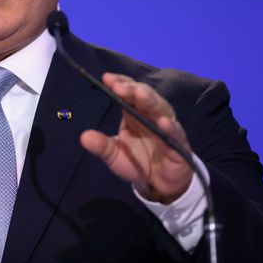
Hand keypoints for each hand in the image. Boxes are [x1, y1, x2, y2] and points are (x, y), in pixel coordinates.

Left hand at [80, 73, 192, 202]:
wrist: (160, 183)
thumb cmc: (138, 162)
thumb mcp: (115, 156)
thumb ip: (102, 146)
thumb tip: (83, 137)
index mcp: (135, 113)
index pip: (129, 92)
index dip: (120, 83)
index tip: (106, 78)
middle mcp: (152, 116)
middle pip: (145, 96)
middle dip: (133, 89)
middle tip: (119, 86)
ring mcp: (167, 128)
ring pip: (162, 109)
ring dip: (151, 101)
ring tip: (140, 94)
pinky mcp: (179, 144)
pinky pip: (176, 133)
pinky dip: (171, 127)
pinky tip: (163, 122)